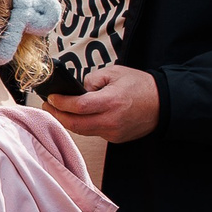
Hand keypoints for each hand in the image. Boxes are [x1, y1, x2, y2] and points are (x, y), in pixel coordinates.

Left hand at [42, 64, 160, 142]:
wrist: (163, 103)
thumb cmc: (140, 85)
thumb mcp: (115, 73)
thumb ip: (93, 80)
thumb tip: (78, 90)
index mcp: (111, 101)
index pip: (78, 106)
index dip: (61, 103)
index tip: (51, 98)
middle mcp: (111, 120)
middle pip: (75, 124)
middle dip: (57, 115)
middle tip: (48, 106)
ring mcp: (114, 132)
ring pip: (83, 131)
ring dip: (68, 121)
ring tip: (59, 110)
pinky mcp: (116, 138)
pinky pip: (94, 132)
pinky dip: (84, 125)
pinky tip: (79, 116)